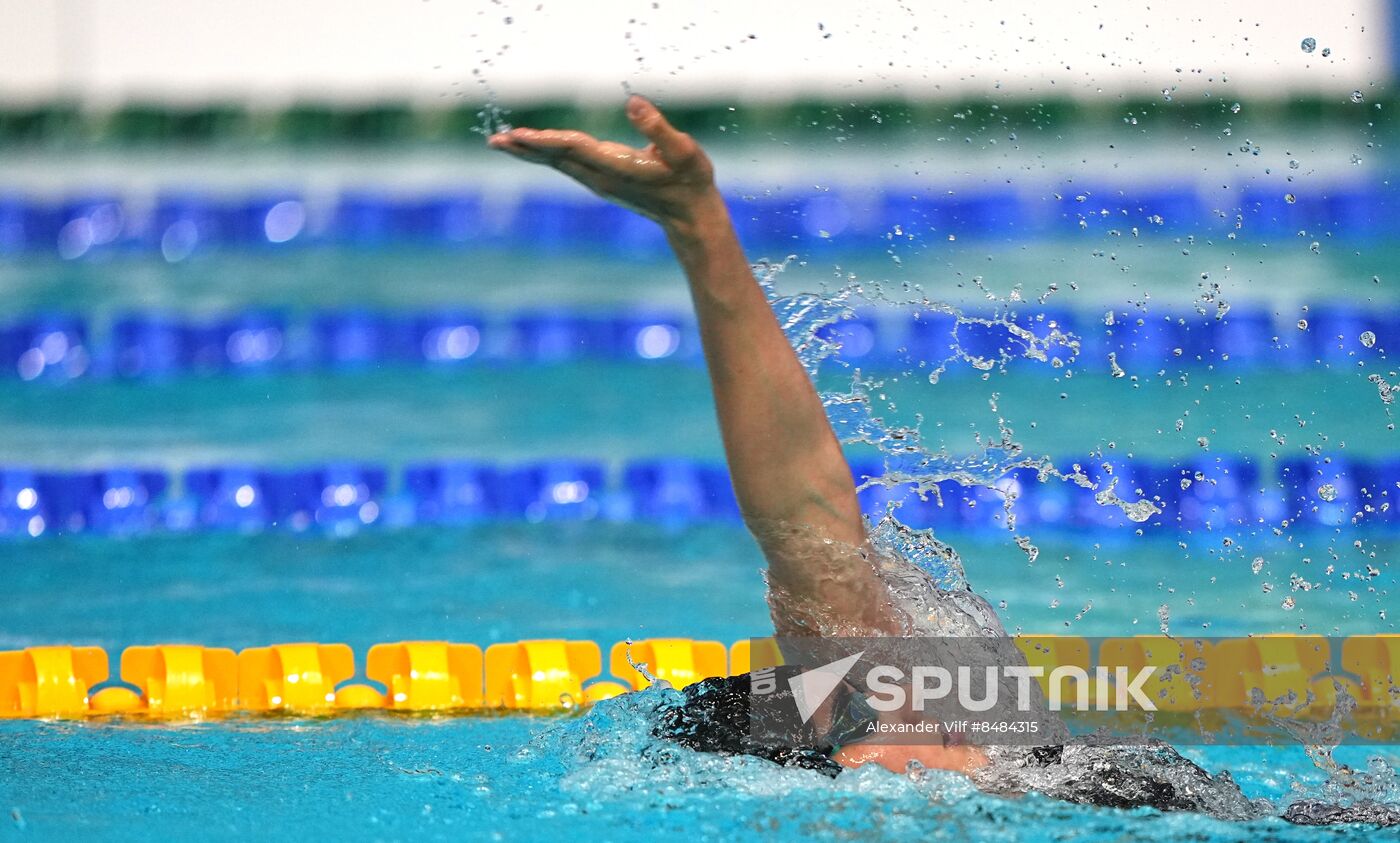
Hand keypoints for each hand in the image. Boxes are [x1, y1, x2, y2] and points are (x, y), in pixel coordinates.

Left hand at [488, 95, 721, 234]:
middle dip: (525, 148)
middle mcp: (601, 177)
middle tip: (494, 140)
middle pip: (556, 158)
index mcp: (617, 167)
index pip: (573, 149)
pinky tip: (532, 150)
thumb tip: (632, 102)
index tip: (518, 135)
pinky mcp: (601, 182)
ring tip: (502, 143)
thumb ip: (657, 128)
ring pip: (557, 163)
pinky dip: (544, 156)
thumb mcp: (683, 151)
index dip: (546, 139)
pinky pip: (565, 166)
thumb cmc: (690, 181)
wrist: (691, 217)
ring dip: (529, 152)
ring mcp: (599, 182)